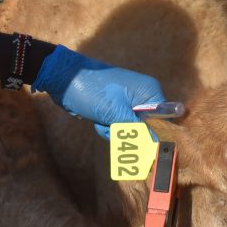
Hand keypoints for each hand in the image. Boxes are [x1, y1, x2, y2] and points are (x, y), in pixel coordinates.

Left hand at [31, 46, 165, 138]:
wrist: (63, 79)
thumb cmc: (92, 91)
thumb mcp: (115, 113)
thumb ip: (136, 130)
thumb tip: (154, 146)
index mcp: (148, 91)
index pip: (164, 119)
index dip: (155, 134)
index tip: (144, 147)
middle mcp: (142, 95)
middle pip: (145, 127)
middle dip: (128, 132)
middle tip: (112, 127)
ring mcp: (127, 100)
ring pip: (129, 129)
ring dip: (114, 130)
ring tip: (100, 121)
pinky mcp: (115, 106)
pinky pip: (117, 125)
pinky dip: (106, 126)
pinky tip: (95, 119)